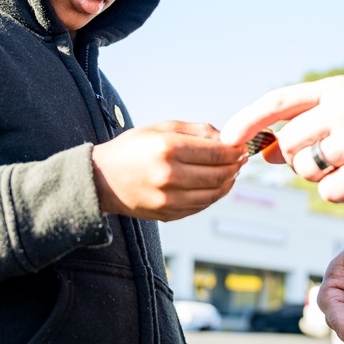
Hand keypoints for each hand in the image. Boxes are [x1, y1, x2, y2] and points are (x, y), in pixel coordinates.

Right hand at [91, 121, 245, 220]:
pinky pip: (202, 206)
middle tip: (241, 159)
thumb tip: (228, 138)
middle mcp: (168, 175)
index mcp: (167, 148)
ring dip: (229, 182)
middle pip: (219, 174)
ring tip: (231, 172)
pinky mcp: (168, 214)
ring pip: (214, 193)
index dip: (235, 150)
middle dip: (235, 166)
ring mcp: (168, 199)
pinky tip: (215, 185)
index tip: (242, 146)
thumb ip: (197, 131)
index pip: (216, 151)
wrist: (101, 179)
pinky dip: (214, 195)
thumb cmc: (132, 149)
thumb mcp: (162, 128)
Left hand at [220, 76, 343, 203]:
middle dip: (297, 159)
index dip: (248, 120)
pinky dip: (338, 192)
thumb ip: (306, 124)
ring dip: (319, 176)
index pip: (279, 100)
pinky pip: (327, 190)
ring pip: (305, 168)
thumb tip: (261, 148)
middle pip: (288, 143)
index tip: (228, 138)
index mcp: (337, 88)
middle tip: (328, 159)